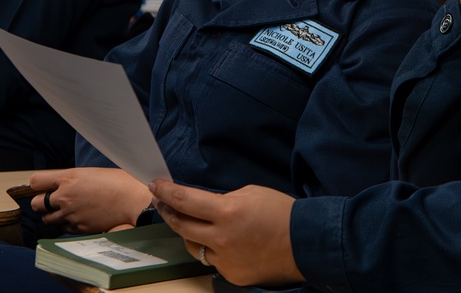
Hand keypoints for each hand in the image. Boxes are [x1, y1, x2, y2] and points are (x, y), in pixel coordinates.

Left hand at [29, 167, 150, 233]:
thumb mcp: (92, 173)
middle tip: (53, 200)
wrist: (134, 201)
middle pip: (36, 203)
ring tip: (66, 210)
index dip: (38, 184)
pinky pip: (63, 228)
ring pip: (47, 218)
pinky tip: (79, 218)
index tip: (43, 185)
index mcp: (68, 177)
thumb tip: (64, 184)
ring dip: (53, 214)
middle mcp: (64, 196)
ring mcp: (70, 214)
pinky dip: (67, 224)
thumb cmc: (119, 182)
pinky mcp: (78, 228)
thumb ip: (74, 179)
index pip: (36, 181)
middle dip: (41, 202)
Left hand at [151, 180, 302, 287]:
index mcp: (227, 212)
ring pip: (194, 246)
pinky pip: (214, 261)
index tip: (155, 185)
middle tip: (162, 201)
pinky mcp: (232, 275)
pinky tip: (227, 243)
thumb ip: (224, 200)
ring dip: (191, 233)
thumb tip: (206, 205)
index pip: (185, 201)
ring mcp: (226, 260)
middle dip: (168, 211)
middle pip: (181, 226)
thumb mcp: (250, 193)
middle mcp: (222, 239)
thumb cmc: (281, 213)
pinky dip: (215, 250)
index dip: (166, 192)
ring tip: (195, 222)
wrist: (306, 243)